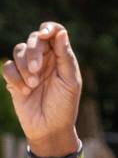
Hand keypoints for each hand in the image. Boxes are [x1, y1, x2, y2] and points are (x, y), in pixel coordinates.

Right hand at [2, 22, 82, 153]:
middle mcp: (44, 59)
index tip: (45, 34)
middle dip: (33, 53)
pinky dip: (15, 77)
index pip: (54, 32)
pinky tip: (25, 91)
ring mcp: (27, 67)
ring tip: (34, 85)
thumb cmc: (65, 106)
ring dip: (24, 67)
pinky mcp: (14, 78)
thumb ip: (65, 57)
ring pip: (18, 50)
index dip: (49, 28)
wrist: (50, 128)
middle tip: (37, 72)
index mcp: (60, 57)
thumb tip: (61, 32)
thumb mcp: (69, 81)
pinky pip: (8, 66)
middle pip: (34, 39)